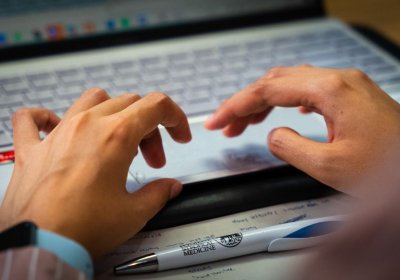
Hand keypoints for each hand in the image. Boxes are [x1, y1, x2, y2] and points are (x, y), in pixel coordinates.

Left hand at [0, 88, 190, 257]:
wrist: (41, 247)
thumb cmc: (82, 229)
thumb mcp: (134, 213)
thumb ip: (158, 194)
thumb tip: (169, 188)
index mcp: (116, 136)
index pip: (156, 106)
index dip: (175, 117)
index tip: (178, 135)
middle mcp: (87, 126)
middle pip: (130, 105)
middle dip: (150, 129)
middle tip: (153, 159)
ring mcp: (58, 133)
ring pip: (92, 100)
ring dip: (114, 114)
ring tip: (118, 141)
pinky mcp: (33, 149)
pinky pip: (32, 119)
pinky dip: (46, 117)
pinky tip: (55, 125)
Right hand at [205, 66, 399, 195]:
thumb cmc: (392, 168)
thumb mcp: (330, 167)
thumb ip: (291, 147)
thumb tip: (273, 136)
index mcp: (330, 91)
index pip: (268, 91)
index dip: (236, 106)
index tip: (217, 121)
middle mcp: (338, 81)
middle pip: (277, 82)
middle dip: (246, 103)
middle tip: (225, 125)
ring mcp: (347, 86)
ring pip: (292, 84)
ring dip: (265, 103)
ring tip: (245, 123)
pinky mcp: (353, 97)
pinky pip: (310, 91)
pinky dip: (287, 102)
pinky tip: (284, 113)